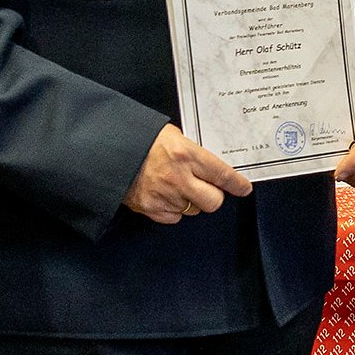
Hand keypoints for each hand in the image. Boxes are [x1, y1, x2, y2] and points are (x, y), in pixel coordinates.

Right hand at [124, 123, 250, 224]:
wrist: (110, 153)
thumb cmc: (142, 140)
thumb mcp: (174, 136)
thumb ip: (194, 153)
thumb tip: (212, 167)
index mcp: (186, 155)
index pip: (222, 174)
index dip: (237, 184)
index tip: (244, 189)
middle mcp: (179, 178)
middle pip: (213, 201)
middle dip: (214, 196)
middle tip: (207, 188)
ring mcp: (165, 196)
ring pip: (194, 210)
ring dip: (191, 201)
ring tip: (176, 185)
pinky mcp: (151, 209)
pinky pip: (174, 217)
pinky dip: (173, 209)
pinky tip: (165, 194)